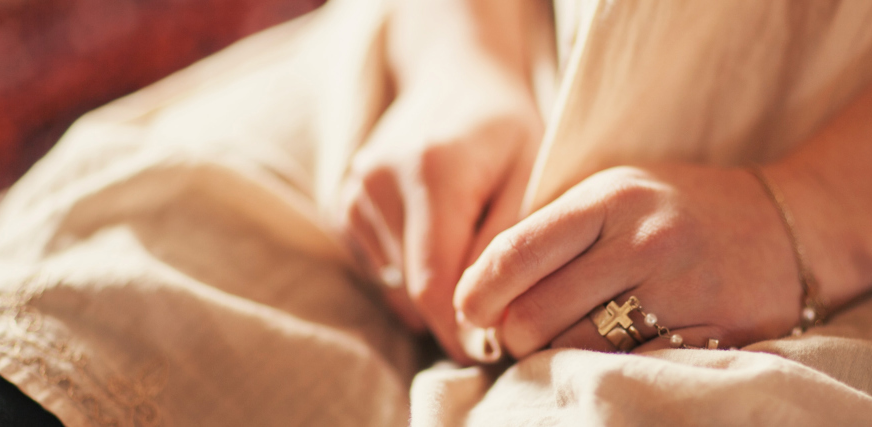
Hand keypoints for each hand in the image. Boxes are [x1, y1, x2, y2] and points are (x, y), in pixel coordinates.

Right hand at [338, 60, 540, 363]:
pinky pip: (374, 266)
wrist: (454, 76)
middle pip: (410, 288)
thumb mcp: (530, 172)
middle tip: (492, 321)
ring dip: (429, 293)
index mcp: (431, 172)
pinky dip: (406, 273)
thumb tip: (490, 318)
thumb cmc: (506, 128)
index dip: (460, 330)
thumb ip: (507, 243)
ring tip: (469, 269)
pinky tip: (437, 245)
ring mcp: (353, 189)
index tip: (491, 353)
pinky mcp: (341, 201)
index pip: (433, 283)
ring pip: (391, 283)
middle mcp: (379, 180)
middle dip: (451, 315)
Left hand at [453, 165, 812, 357]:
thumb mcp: (619, 193)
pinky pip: (631, 366)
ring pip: (577, 348)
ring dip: (554, 357)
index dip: (476, 292)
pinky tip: (606, 356)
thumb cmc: (682, 210)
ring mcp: (680, 289)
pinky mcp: (711, 331)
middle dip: (512, 336)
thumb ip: (556, 228)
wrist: (792, 223)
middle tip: (517, 337)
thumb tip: (480, 284)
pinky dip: (605, 369)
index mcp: (611, 197)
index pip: (516, 251)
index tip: (467, 310)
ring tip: (557, 346)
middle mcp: (643, 240)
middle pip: (536, 312)